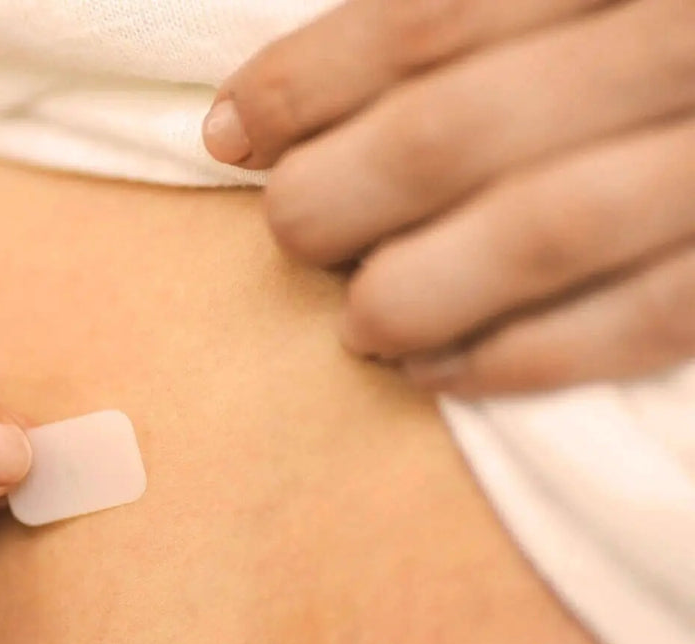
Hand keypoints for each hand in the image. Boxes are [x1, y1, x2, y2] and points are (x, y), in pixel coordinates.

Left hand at [205, 0, 694, 394]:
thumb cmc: (663, 37)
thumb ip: (487, 12)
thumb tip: (301, 92)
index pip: (431, 18)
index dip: (309, 82)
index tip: (230, 131)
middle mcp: (680, 44)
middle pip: (455, 131)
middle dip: (337, 195)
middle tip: (292, 231)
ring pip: (535, 232)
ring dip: (413, 291)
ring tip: (356, 323)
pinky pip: (636, 320)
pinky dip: (522, 355)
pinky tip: (442, 372)